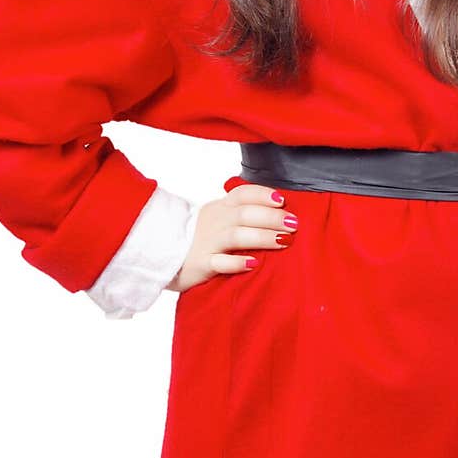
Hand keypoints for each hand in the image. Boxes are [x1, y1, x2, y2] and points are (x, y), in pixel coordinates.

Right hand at [171, 182, 296, 292]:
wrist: (164, 254)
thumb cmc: (201, 236)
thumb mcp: (218, 217)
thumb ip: (242, 212)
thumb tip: (281, 212)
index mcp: (220, 207)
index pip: (242, 194)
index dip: (262, 194)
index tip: (282, 200)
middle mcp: (214, 221)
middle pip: (244, 214)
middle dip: (271, 217)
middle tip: (293, 224)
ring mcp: (207, 242)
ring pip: (236, 236)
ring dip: (262, 237)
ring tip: (283, 241)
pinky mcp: (201, 264)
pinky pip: (219, 262)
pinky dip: (237, 262)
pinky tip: (253, 264)